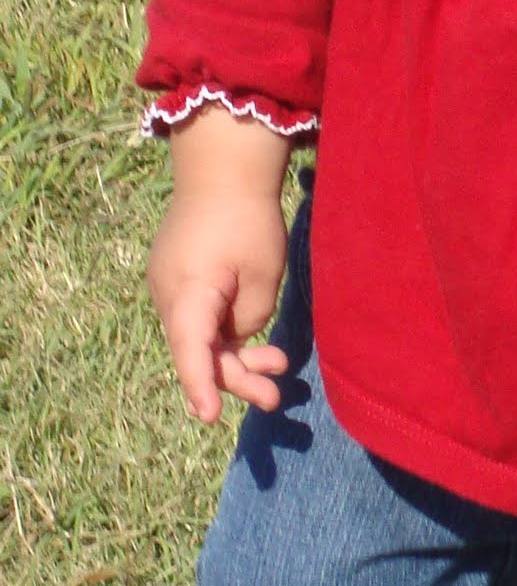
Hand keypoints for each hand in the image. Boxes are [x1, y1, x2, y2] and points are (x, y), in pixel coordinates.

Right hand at [148, 106, 292, 420]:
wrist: (222, 168)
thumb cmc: (248, 218)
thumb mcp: (265, 273)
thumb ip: (251, 317)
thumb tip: (237, 336)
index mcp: (188, 292)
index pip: (191, 350)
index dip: (201, 385)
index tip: (209, 416)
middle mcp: (168, 295)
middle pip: (197, 350)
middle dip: (234, 378)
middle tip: (275, 398)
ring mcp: (170, 287)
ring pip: (199, 337)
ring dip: (234, 356)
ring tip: (279, 368)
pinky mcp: (180, 280)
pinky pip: (199, 319)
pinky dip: (224, 334)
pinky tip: (259, 346)